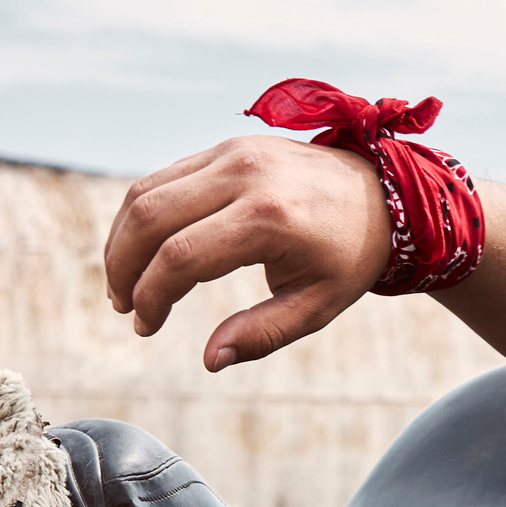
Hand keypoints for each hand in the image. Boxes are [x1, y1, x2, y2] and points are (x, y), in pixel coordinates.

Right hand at [103, 134, 390, 369]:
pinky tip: (142, 251)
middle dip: (123, 267)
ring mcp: (233, 153)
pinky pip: (165, 177)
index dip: (152, 295)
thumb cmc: (349, 256)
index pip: (181, 256)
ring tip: (125, 284)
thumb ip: (262, 334)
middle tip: (124, 307)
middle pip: (151, 217)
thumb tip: (211, 360)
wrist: (382, 194)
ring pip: (147, 191)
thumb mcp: (317, 306)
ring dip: (123, 239)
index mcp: (270, 218)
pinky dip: (142, 215)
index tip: (146, 326)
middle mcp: (245, 176)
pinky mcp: (227, 147)